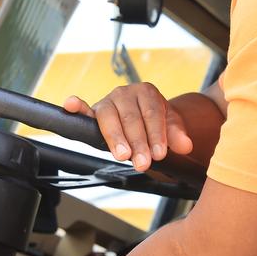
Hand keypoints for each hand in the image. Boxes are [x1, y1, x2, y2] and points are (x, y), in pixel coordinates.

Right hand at [64, 83, 193, 170]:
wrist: (142, 119)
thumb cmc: (155, 122)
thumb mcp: (170, 126)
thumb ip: (177, 134)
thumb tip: (185, 146)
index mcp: (147, 92)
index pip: (152, 113)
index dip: (156, 134)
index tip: (160, 154)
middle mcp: (125, 92)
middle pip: (132, 118)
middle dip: (138, 143)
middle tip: (143, 163)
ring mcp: (108, 101)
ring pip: (109, 117)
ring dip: (116, 138)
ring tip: (123, 155)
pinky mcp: (93, 111)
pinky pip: (84, 108)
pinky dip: (76, 106)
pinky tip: (71, 104)